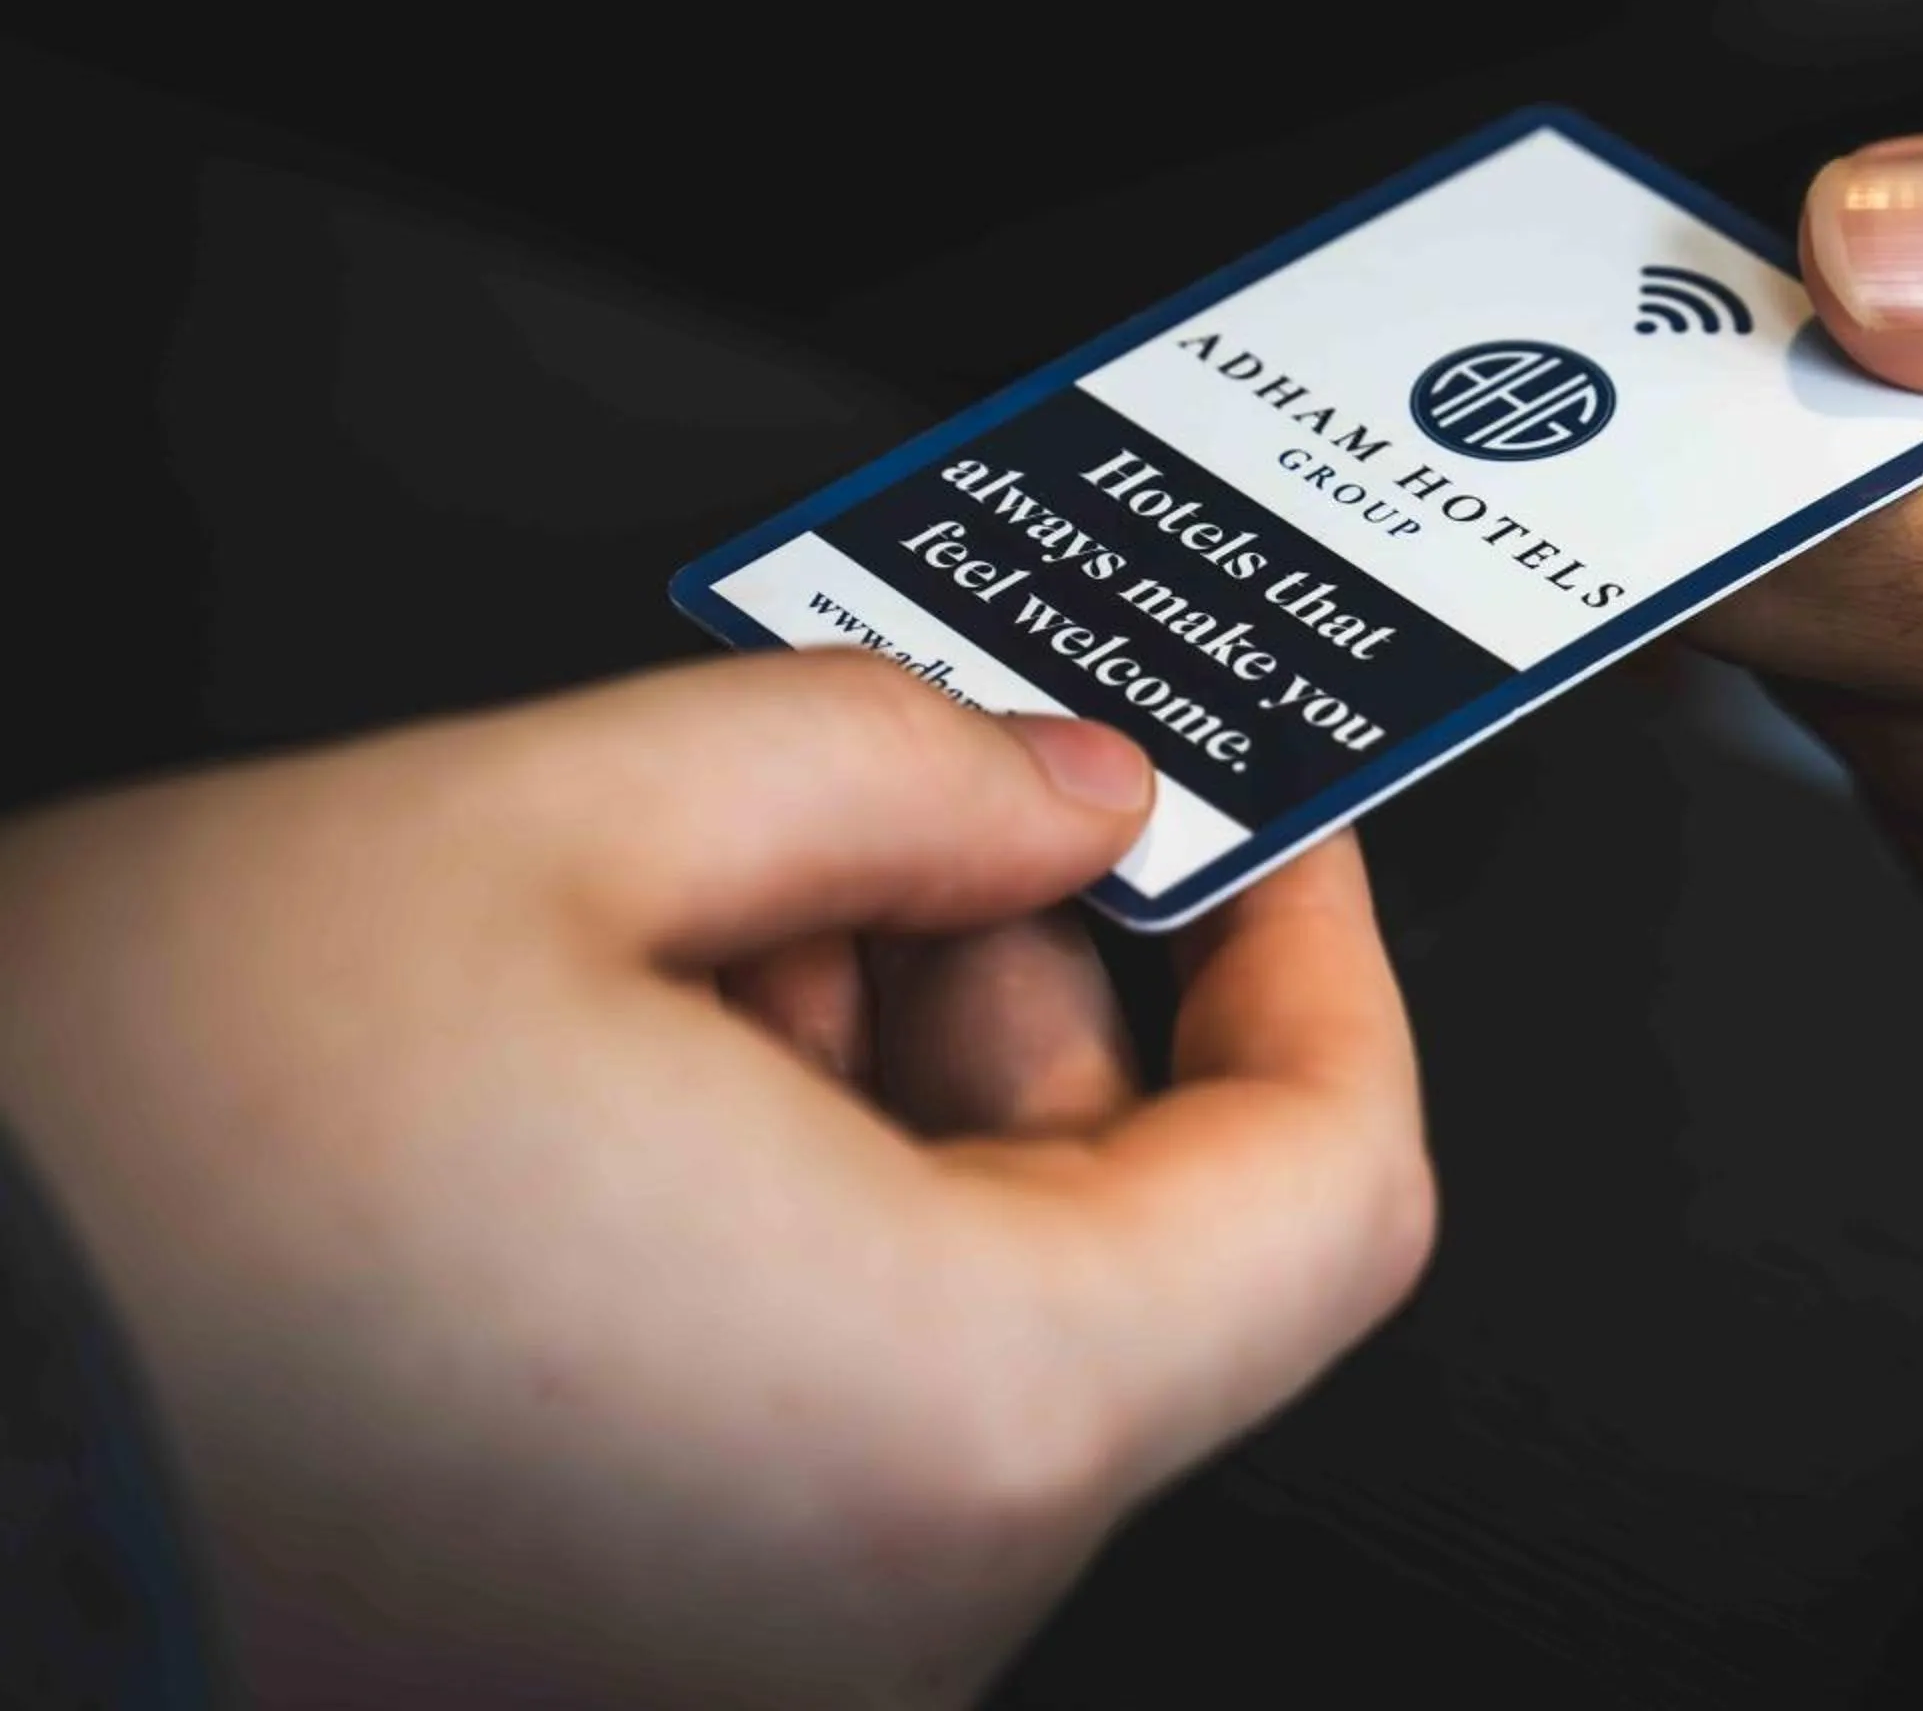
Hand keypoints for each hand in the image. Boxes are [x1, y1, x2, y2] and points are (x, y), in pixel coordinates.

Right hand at [0, 654, 1433, 1705]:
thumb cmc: (92, 1206)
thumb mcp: (526, 837)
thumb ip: (880, 767)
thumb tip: (1060, 784)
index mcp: (945, 1420)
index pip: (1333, 1187)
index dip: (1326, 961)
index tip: (1260, 837)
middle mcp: (888, 1607)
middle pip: (1139, 1247)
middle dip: (1036, 992)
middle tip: (889, 818)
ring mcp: (761, 1661)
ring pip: (968, 1315)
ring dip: (886, 1089)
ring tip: (675, 935)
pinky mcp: (634, 1656)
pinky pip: (823, 1411)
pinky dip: (784, 1223)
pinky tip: (606, 1085)